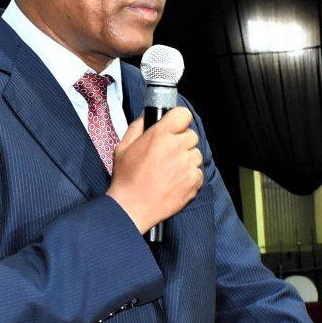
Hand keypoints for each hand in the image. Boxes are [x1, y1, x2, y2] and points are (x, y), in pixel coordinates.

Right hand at [106, 107, 203, 233]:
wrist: (131, 208)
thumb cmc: (126, 179)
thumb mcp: (123, 147)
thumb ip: (138, 126)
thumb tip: (148, 115)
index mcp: (160, 135)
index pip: (183, 114)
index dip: (179, 120)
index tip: (175, 126)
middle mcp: (176, 147)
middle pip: (192, 135)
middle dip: (182, 142)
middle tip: (168, 153)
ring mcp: (187, 165)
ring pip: (196, 154)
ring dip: (187, 159)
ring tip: (170, 170)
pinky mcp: (193, 182)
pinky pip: (198, 172)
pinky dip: (189, 176)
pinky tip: (174, 182)